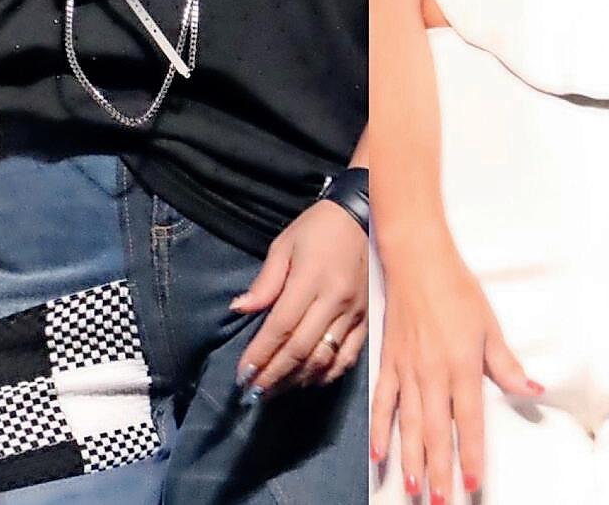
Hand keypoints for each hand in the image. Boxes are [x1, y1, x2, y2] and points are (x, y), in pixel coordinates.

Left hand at [232, 200, 368, 400]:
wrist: (362, 217)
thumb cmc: (317, 228)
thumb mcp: (284, 244)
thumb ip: (265, 281)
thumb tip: (241, 309)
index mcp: (312, 279)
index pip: (281, 326)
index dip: (261, 354)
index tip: (243, 373)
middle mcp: (335, 301)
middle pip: (301, 349)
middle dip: (274, 374)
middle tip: (253, 391)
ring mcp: (354, 314)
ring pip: (324, 359)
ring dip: (297, 380)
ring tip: (274, 391)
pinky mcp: (367, 321)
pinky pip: (347, 357)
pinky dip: (326, 375)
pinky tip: (307, 381)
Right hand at [370, 232, 541, 501]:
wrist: (416, 259)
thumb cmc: (456, 289)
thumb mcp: (488, 325)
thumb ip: (506, 364)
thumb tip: (533, 390)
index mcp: (461, 366)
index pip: (467, 421)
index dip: (469, 455)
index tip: (471, 484)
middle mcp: (432, 373)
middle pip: (435, 430)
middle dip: (438, 469)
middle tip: (439, 500)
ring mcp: (406, 369)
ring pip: (408, 422)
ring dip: (411, 457)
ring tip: (413, 487)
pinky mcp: (389, 361)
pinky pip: (383, 400)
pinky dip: (379, 427)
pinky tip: (378, 451)